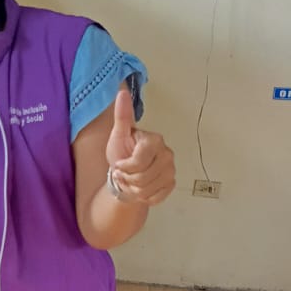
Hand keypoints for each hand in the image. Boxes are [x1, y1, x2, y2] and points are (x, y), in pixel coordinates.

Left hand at [105, 90, 176, 205]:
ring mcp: (171, 170)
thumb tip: (122, 93)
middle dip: (128, 179)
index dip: (125, 167)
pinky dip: (143, 196)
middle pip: (142, 178)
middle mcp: (167, 154)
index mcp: (154, 141)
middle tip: (124, 174)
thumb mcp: (118, 135)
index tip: (119, 164)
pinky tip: (140, 188)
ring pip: (147, 189)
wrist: (127, 174)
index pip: (139, 162)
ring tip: (130, 180)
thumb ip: (122, 116)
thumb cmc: (122, 154)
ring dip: (133, 189)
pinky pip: (154, 197)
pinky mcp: (171, 184)